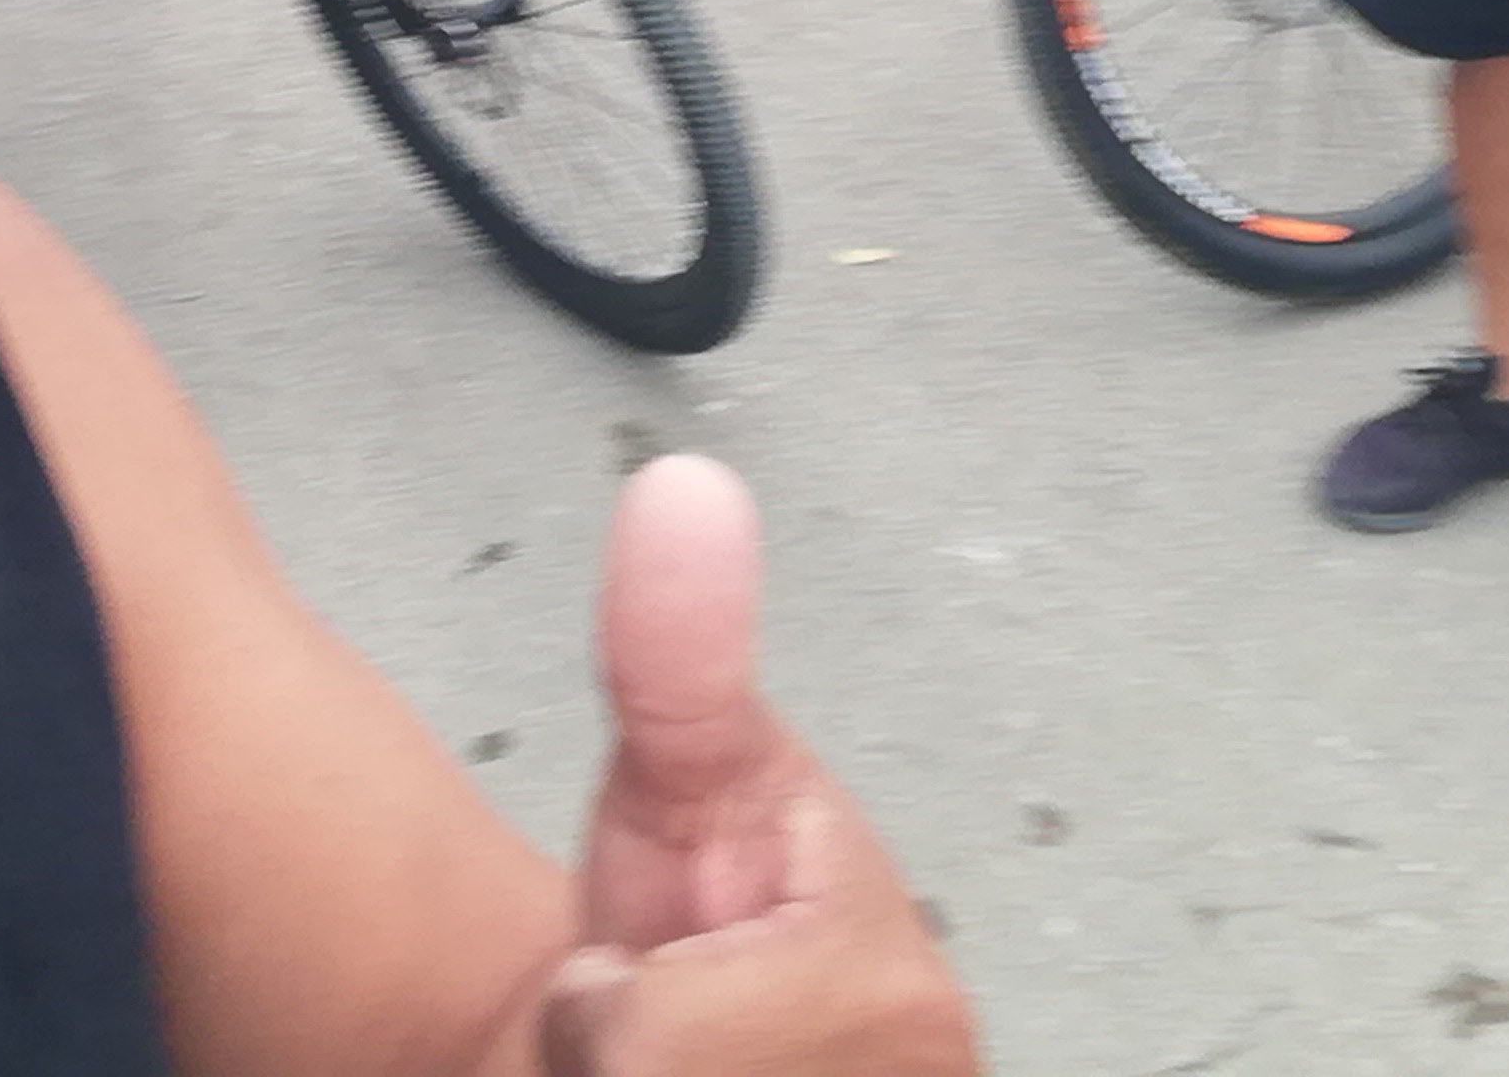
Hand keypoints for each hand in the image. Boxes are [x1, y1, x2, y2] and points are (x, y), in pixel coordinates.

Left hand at [542, 459, 974, 1076]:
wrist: (713, 1045)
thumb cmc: (711, 918)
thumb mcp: (688, 772)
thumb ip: (674, 653)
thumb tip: (682, 488)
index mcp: (894, 1002)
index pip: (645, 1043)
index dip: (613, 1004)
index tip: (656, 964)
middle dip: (616, 1060)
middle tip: (652, 1023)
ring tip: (655, 1065)